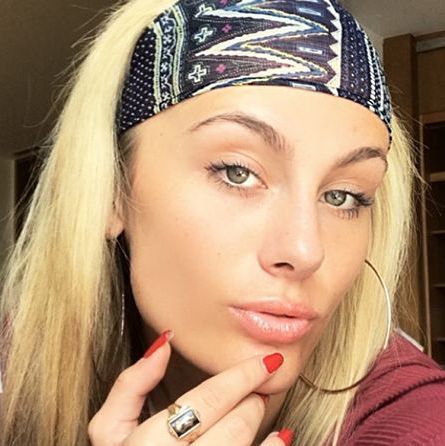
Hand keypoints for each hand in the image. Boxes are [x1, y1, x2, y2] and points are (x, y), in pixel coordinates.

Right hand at [88, 330, 293, 445]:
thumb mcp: (108, 429)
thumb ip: (130, 385)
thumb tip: (164, 342)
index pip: (207, 401)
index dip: (241, 377)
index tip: (264, 361)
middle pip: (232, 428)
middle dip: (251, 400)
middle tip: (259, 383)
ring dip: (258, 422)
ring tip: (259, 403)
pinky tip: (279, 438)